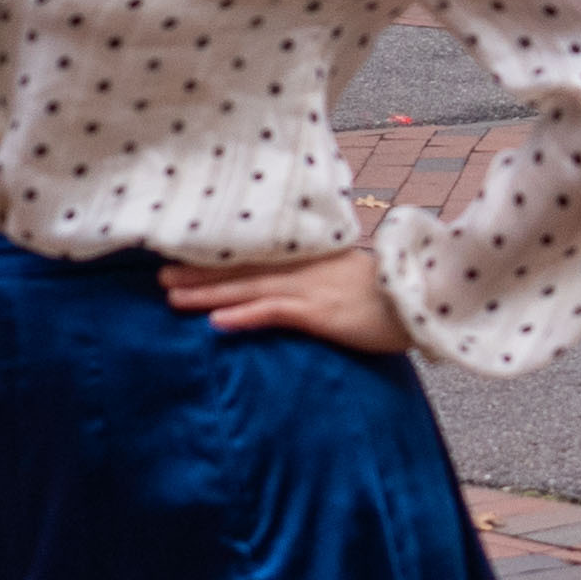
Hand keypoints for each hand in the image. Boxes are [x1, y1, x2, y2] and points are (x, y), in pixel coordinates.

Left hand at [162, 245, 408, 350]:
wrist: (422, 299)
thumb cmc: (391, 294)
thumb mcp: (350, 278)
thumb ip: (322, 278)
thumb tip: (300, 291)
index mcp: (309, 261)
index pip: (254, 258)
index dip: (218, 259)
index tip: (185, 256)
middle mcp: (302, 270)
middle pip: (240, 270)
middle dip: (198, 273)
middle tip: (158, 274)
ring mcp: (308, 289)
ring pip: (246, 289)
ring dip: (207, 293)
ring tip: (171, 296)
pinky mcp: (318, 313)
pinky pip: (273, 313)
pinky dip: (243, 315)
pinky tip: (215, 322)